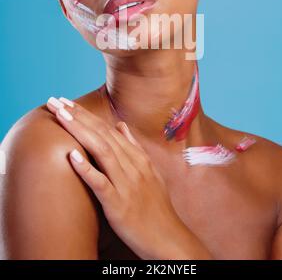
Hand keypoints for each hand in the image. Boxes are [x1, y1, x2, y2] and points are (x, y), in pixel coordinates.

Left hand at [46, 96, 191, 259]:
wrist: (168, 237)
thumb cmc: (156, 206)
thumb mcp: (149, 171)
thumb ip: (134, 147)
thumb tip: (121, 125)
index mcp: (137, 157)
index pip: (107, 129)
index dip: (85, 114)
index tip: (67, 102)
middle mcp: (132, 166)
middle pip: (102, 135)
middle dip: (77, 116)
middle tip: (56, 101)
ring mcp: (126, 184)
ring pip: (101, 152)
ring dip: (79, 132)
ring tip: (61, 116)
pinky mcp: (119, 205)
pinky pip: (102, 184)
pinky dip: (87, 169)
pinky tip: (72, 157)